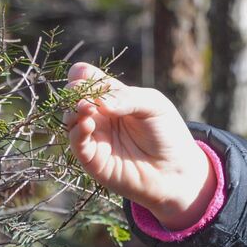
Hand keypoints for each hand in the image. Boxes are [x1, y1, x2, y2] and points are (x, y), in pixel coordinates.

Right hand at [63, 63, 215, 229]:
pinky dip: (77, 131)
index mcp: (113, 97)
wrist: (175, 170)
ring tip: (88, 107)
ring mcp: (95, 135)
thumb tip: (100, 103)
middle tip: (86, 94)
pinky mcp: (93, 158)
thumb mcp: (154, 105)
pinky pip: (76, 142)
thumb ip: (128, 97)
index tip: (83, 76)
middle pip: (74, 96)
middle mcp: (100, 115)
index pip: (86, 79)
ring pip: (71, 118)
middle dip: (75, 92)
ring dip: (75, 110)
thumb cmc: (167, 134)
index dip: (81, 76)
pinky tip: (87, 124)